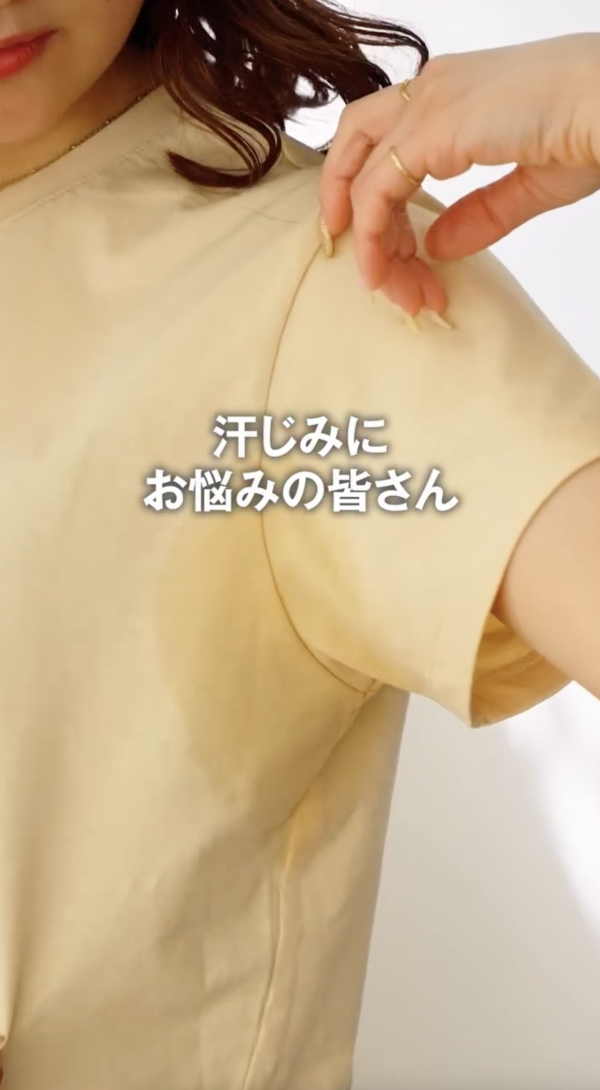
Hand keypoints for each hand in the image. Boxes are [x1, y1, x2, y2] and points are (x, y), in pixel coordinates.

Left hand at [318, 33, 599, 316]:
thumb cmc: (596, 131)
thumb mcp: (529, 184)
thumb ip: (478, 215)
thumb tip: (434, 247)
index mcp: (454, 92)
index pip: (388, 143)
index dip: (377, 203)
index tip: (391, 257)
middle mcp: (433, 88)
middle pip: (357, 149)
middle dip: (352, 215)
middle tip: (372, 275)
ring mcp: (430, 103)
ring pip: (361, 176)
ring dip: (369, 243)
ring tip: (389, 290)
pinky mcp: (433, 127)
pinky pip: (376, 190)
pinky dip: (371, 235)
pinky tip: (384, 270)